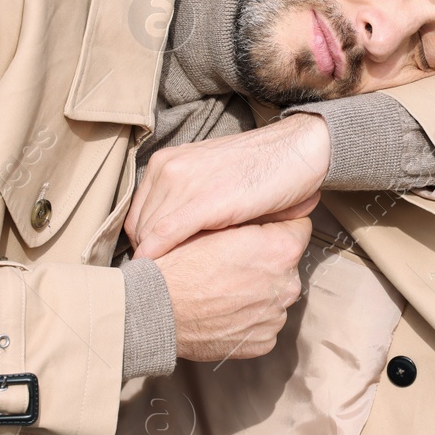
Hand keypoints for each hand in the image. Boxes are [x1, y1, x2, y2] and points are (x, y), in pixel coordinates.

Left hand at [125, 114, 330, 259]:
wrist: (297, 152)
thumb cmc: (261, 170)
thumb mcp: (212, 178)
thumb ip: (188, 198)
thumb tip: (172, 237)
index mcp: (168, 162)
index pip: (137, 213)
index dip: (143, 242)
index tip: (155, 262)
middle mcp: (168, 168)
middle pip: (139, 225)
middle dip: (147, 253)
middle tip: (160, 277)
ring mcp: (184, 182)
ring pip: (149, 232)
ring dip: (155, 259)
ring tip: (166, 281)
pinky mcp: (204, 200)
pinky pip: (166, 233)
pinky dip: (158, 254)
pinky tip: (162, 271)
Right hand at [151, 208, 315, 361]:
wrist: (154, 309)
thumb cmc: (180, 263)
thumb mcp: (215, 223)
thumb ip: (250, 217)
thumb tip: (265, 209)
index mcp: (282, 249)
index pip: (299, 227)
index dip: (276, 225)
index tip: (259, 230)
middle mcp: (288, 285)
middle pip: (286, 265)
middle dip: (266, 262)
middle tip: (231, 263)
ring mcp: (275, 316)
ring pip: (273, 297)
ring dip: (256, 292)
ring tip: (222, 289)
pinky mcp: (262, 342)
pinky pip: (261, 324)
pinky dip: (246, 319)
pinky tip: (222, 311)